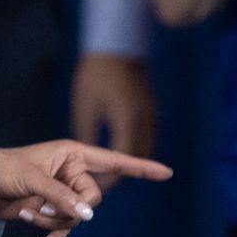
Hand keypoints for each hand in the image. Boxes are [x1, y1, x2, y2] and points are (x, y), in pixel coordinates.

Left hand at [0, 139, 171, 236]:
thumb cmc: (3, 169)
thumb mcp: (31, 179)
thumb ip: (61, 195)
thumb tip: (87, 214)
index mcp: (71, 154)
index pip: (112, 161)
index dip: (139, 167)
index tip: (167, 172)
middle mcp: (71, 172)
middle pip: (93, 199)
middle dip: (70, 209)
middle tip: (42, 205)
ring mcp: (63, 192)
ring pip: (78, 216)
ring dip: (55, 220)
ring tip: (29, 212)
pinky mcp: (53, 208)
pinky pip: (66, 226)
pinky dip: (55, 233)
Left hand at [71, 54, 155, 188]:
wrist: (117, 45)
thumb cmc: (94, 74)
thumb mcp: (85, 105)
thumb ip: (86, 133)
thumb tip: (84, 162)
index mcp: (127, 120)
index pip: (123, 158)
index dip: (112, 177)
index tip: (99, 190)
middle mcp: (144, 120)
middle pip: (137, 157)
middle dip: (121, 174)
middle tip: (100, 186)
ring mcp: (151, 114)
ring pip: (144, 148)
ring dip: (129, 162)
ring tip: (107, 173)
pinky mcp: (151, 109)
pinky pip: (146, 137)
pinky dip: (134, 149)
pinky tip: (118, 153)